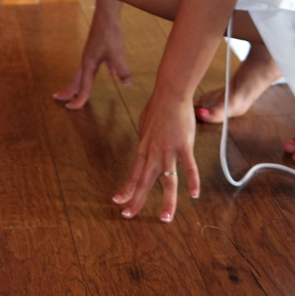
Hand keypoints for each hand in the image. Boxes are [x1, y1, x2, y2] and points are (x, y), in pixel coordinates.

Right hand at [54, 0, 130, 108]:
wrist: (106, 14)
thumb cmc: (109, 32)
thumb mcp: (117, 53)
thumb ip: (121, 69)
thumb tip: (126, 83)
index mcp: (89, 63)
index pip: (84, 87)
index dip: (79, 99)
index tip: (71, 109)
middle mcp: (87, 60)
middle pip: (76, 80)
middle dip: (68, 91)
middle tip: (58, 99)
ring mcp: (91, 54)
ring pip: (83, 73)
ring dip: (78, 83)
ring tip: (76, 90)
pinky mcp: (96, 49)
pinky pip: (93, 65)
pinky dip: (94, 73)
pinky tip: (110, 72)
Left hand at [113, 87, 199, 222]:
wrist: (170, 94)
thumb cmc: (157, 108)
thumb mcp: (145, 126)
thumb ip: (145, 142)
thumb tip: (143, 150)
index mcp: (144, 148)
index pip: (133, 173)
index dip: (126, 189)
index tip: (118, 202)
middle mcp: (153, 152)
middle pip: (144, 181)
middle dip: (136, 200)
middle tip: (128, 216)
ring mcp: (168, 150)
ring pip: (167, 180)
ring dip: (166, 201)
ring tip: (165, 218)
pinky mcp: (184, 146)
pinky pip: (189, 167)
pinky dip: (192, 181)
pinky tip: (195, 194)